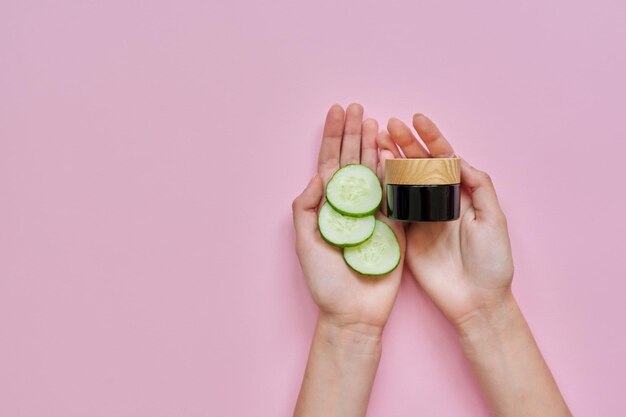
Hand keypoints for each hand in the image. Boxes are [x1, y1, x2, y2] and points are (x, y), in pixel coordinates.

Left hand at [292, 103, 405, 333]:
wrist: (354, 313)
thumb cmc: (325, 282)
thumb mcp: (305, 243)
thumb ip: (306, 207)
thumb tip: (318, 175)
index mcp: (326, 207)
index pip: (328, 164)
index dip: (331, 137)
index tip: (336, 112)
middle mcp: (349, 205)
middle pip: (351, 161)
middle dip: (353, 134)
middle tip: (357, 108)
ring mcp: (372, 214)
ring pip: (373, 172)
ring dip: (372, 146)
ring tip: (374, 121)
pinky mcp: (393, 225)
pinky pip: (393, 194)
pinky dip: (393, 172)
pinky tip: (391, 151)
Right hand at [377, 114, 513, 326]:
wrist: (475, 301)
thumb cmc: (492, 262)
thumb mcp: (494, 220)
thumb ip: (479, 187)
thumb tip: (459, 159)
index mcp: (461, 194)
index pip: (445, 158)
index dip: (431, 138)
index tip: (417, 120)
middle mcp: (439, 201)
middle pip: (420, 165)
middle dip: (406, 144)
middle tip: (390, 125)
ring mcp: (420, 217)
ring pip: (402, 182)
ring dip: (390, 160)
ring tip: (377, 140)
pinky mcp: (406, 234)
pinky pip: (392, 208)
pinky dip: (382, 189)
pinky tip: (372, 172)